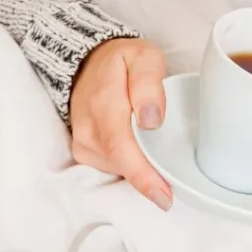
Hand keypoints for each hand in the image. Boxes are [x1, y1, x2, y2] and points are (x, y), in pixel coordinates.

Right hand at [69, 37, 172, 210]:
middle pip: (122, 164)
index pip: (121, 146)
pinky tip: (137, 152)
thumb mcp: (143, 56)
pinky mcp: (83, 154)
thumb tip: (151, 121)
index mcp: (104, 103)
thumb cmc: (121, 63)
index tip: (163, 194)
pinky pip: (112, 168)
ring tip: (154, 154)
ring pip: (118, 168)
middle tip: (169, 190)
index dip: (143, 175)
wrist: (87, 67)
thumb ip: (149, 83)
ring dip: (140, 168)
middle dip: (148, 179)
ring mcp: (83, 144)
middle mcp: (88, 129)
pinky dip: (129, 165)